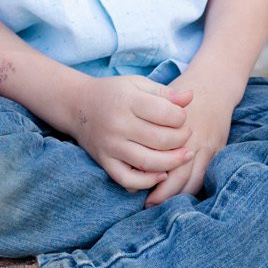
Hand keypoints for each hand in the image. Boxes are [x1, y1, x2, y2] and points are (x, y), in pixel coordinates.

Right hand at [67, 75, 195, 191]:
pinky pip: (128, 180)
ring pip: (149, 163)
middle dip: (182, 139)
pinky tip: (162, 174)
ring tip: (185, 155)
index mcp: (127, 101)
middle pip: (161, 140)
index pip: (165, 114)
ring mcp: (110, 146)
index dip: (181, 117)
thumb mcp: (138, 84)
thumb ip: (165, 92)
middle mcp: (118, 125)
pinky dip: (147, 182)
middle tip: (186, 135)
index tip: (182, 117)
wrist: (78, 106)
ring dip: (173, 162)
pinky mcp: (105, 162)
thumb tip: (190, 97)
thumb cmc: (114, 93)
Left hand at [143, 72, 240, 206]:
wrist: (213, 84)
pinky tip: (181, 194)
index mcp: (176, 126)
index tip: (136, 189)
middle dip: (164, 193)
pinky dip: (193, 187)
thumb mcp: (158, 101)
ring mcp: (208, 145)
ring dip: (179, 194)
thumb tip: (132, 160)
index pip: (163, 157)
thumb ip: (144, 126)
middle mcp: (193, 138)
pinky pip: (206, 174)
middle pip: (180, 173)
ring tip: (162, 204)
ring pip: (195, 179)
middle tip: (148, 204)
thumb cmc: (177, 97)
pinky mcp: (218, 149)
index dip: (150, 177)